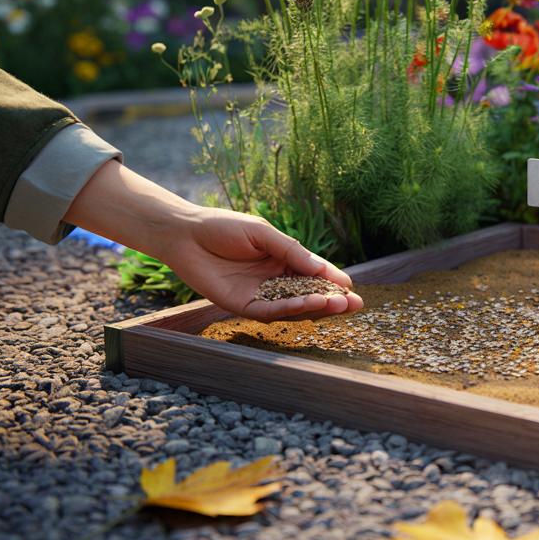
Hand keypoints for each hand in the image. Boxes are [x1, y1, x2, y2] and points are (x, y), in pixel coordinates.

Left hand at [66, 160, 362, 320]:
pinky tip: (307, 305)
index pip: (313, 273)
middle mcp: (274, 280)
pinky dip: (290, 310)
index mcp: (282, 260)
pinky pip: (270, 311)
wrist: (184, 234)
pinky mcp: (242, 306)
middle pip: (308, 294)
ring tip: (337, 304)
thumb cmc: (223, 227)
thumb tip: (321, 269)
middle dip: (332, 299)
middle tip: (354, 304)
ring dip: (316, 306)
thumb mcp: (263, 234)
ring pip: (293, 306)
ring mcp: (259, 294)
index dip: (333, 280)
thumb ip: (290, 252)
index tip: (351, 288)